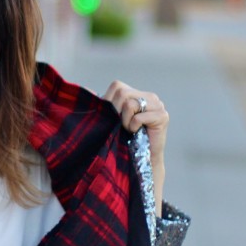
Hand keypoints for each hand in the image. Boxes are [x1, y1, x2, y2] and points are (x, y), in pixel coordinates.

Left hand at [103, 80, 168, 212]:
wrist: (140, 160)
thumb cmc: (124, 140)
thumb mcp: (111, 118)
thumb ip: (102, 103)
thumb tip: (83, 88)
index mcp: (137, 93)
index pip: (117, 86)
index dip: (110, 101)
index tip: (113, 118)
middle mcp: (149, 96)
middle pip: (123, 93)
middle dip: (117, 112)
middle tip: (122, 125)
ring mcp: (158, 104)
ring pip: (130, 104)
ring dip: (125, 121)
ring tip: (130, 129)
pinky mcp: (162, 116)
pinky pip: (139, 117)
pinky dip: (133, 127)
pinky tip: (137, 133)